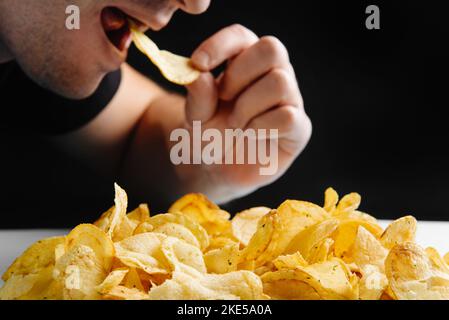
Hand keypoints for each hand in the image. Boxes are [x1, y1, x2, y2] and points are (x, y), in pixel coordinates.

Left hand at [182, 24, 311, 201]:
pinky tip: (251, 136)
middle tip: (223, 99)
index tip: (198, 64)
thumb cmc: (210, 135)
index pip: (241, 37)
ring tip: (235, 124)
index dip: (221, 45)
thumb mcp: (195, 117)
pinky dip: (261, 127)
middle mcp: (273, 74)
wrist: (219, 170)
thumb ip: (197, 97)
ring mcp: (289, 100)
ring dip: (247, 107)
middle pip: (272, 49)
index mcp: (246, 62)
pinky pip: (288, 116)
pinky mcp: (299, 128)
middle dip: (239, 74)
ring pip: (280, 82)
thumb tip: (200, 75)